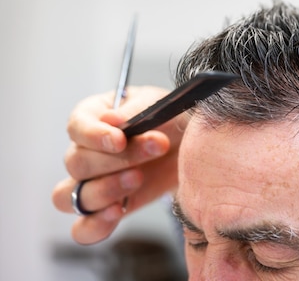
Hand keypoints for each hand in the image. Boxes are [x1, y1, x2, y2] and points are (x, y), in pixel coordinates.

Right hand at [51, 86, 183, 243]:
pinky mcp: (105, 211)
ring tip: (139, 179)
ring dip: (104, 190)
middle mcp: (83, 151)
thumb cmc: (171, 119)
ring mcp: (90, 184)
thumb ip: (135, 111)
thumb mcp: (158, 105)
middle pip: (77, 163)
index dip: (93, 135)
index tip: (120, 140)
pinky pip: (83, 228)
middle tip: (156, 149)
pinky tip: (117, 212)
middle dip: (118, 160)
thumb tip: (110, 119)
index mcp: (92, 117)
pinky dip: (95, 225)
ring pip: (70, 197)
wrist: (192, 148)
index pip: (77, 126)